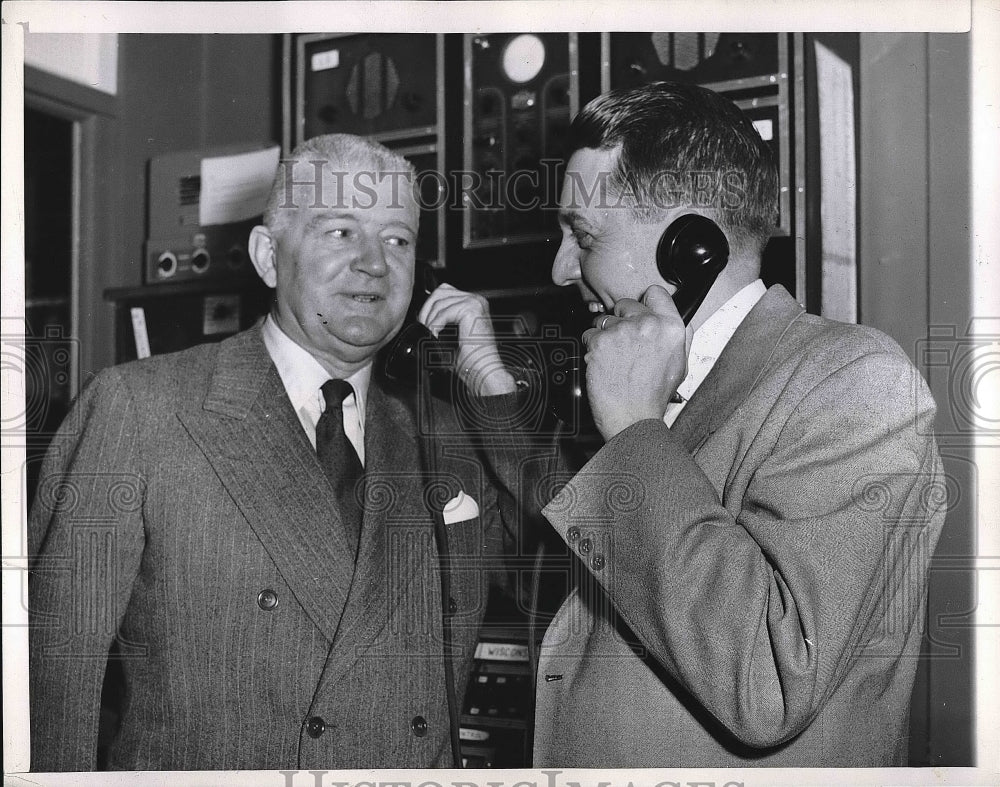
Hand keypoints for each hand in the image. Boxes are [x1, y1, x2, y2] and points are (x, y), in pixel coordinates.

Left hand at [417, 284, 516, 395]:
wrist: (484, 371)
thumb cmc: (472, 360)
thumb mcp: (453, 336)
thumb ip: (442, 322)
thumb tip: (422, 318)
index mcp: (474, 304)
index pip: (444, 292)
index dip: (430, 306)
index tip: (423, 322)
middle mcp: (477, 300)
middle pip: (440, 292)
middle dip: (427, 310)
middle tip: (423, 327)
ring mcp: (475, 303)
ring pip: (440, 302)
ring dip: (430, 319)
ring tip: (429, 334)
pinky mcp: (471, 310)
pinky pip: (443, 313)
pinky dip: (435, 325)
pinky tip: (435, 336)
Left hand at [582, 285, 688, 439]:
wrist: (632, 418)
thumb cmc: (653, 396)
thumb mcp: (679, 364)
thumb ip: (677, 336)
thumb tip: (670, 317)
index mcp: (671, 328)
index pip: (656, 293)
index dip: (645, 303)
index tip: (640, 312)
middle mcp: (648, 325)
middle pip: (626, 304)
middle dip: (621, 320)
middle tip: (624, 344)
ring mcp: (622, 332)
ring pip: (604, 319)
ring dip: (605, 334)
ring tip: (614, 358)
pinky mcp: (600, 341)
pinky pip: (589, 334)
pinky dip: (591, 347)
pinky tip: (603, 364)